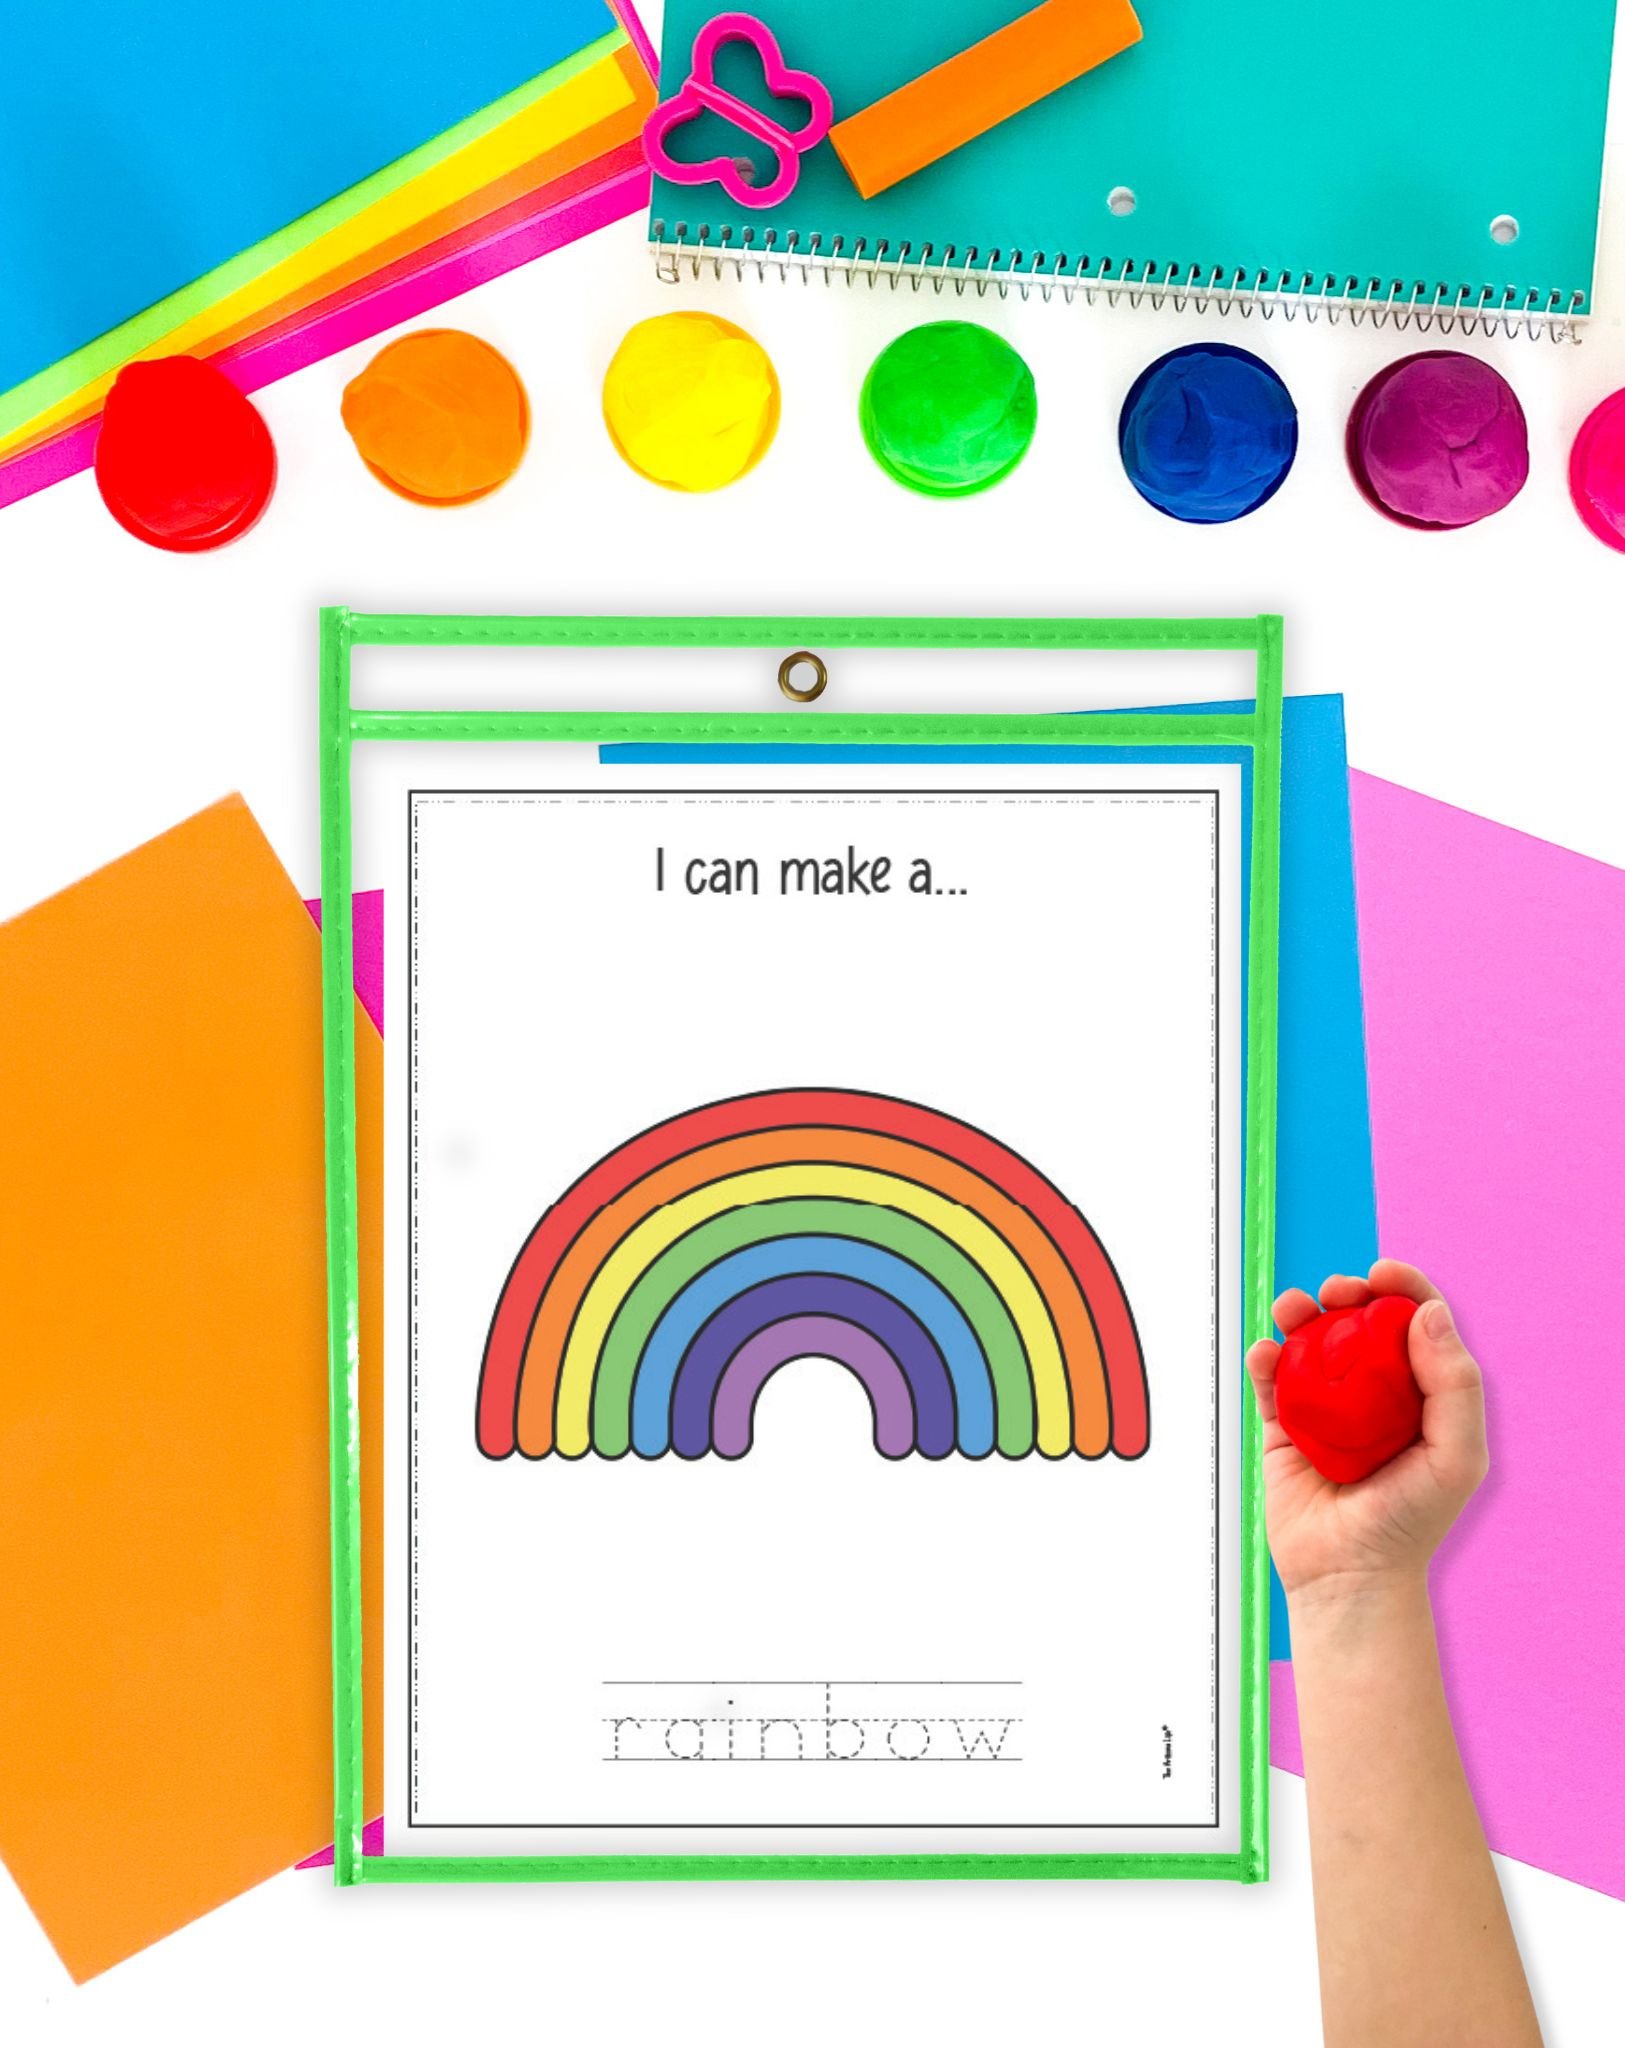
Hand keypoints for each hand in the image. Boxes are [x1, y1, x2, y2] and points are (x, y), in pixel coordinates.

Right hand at [1246, 1260, 1487, 1605]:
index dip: (1403, 1288)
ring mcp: (1328, 1408)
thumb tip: (1430, 1313)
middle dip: (1346, 1294)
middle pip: (1359, 1322)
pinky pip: (1272, 1380)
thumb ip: (1455, 1386)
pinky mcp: (1286, 1427)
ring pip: (1310, 1342)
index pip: (1417, 1325)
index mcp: (1423, 1395)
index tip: (1382, 1273)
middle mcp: (1376, 1394)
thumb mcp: (1455, 1457)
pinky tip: (1266, 1352)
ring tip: (1292, 1308)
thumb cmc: (1411, 1523)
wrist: (1349, 1576)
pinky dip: (1265, 1358)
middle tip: (1338, 1292)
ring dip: (1298, 1313)